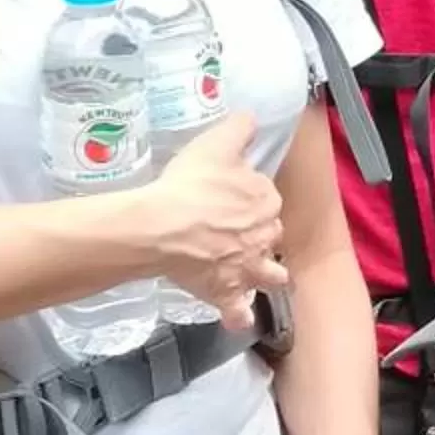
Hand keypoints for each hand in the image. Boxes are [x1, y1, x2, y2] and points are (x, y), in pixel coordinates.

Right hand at [142, 113, 287, 329]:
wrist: (163, 226)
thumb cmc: (189, 182)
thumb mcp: (216, 142)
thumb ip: (240, 128)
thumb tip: (252, 117)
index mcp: (266, 201)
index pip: (268, 197)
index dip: (252, 196)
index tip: (233, 195)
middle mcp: (265, 237)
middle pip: (271, 235)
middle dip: (260, 234)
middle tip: (236, 231)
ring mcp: (248, 269)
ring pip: (271, 277)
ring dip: (265, 276)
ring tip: (252, 274)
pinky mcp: (226, 293)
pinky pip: (238, 313)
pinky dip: (238, 316)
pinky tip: (236, 317)